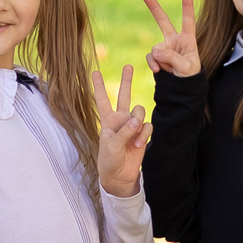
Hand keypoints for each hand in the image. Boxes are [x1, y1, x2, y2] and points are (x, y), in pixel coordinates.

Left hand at [92, 64, 150, 196]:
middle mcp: (121, 119)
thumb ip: (124, 131)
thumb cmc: (109, 160)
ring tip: (134, 138)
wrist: (119, 175)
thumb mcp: (112, 145)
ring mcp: (132, 126)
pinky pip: (147, 126)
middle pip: (124, 95)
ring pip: (140, 111)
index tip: (95, 72)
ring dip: (138, 122)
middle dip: (127, 81)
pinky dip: (144, 135)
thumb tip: (138, 120)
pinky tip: (138, 146)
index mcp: (108, 120)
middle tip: (129, 66)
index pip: (102, 100)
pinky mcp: (142, 134)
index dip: (99, 86)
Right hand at [143, 0, 200, 76]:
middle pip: (163, 22)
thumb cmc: (190, 76)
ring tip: (168, 69)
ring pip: (156, 49)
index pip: (188, 21)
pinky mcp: (157, 57)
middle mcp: (175, 41)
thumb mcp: (186, 67)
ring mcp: (164, 48)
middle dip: (154, 9)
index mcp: (188, 40)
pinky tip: (157, 70)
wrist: (182, 88)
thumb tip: (155, 51)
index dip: (187, 6)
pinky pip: (151, 57)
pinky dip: (152, 64)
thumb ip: (172, 58)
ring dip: (160, 59)